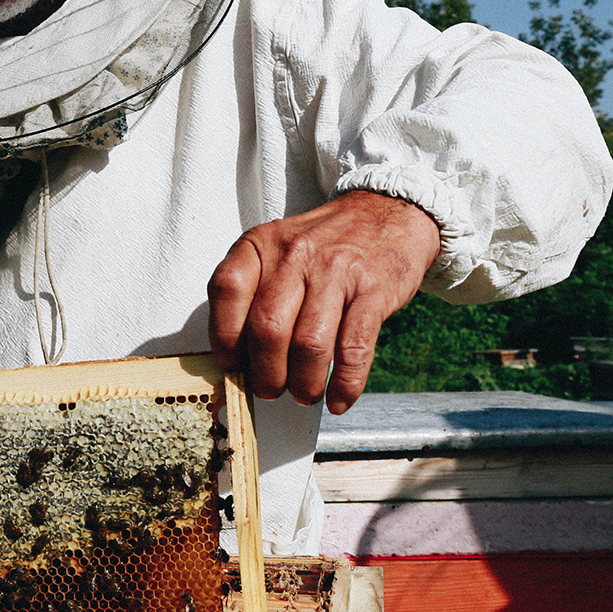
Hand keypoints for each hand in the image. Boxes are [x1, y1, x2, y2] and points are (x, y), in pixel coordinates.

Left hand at [207, 190, 441, 413]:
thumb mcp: (279, 248)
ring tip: (304, 394)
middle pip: (268, 328)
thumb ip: (254, 289)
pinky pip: (354, 349)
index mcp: (263, 244)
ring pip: (309, 344)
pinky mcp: (373, 291)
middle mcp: (297, 254)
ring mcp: (337, 272)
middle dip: (265, 373)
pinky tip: (339, 398)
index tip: (231, 364)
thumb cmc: (325, 244)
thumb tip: (237, 355)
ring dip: (304, 383)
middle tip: (269, 390)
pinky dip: (345, 383)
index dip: (224, 336)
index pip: (228, 290)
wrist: (388, 213)